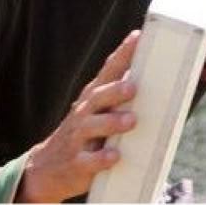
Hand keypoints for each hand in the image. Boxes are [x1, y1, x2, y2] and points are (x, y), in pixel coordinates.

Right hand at [16, 31, 139, 202]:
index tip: (139, 36)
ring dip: (112, 122)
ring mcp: (78, 137)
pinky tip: (114, 155)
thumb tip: (160, 78)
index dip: (123, 53)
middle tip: (133, 87)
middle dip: (115, 90)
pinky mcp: (76, 162)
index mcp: (94, 98)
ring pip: (93, 126)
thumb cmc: (85, 133)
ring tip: (131, 120)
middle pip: (99, 97)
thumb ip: (122, 96)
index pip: (109, 71)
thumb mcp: (99, 111)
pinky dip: (101, 158)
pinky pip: (88, 160)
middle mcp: (84, 113)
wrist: (45, 168)